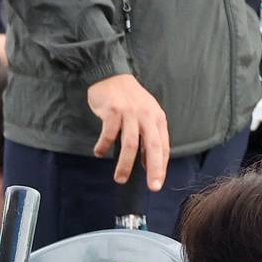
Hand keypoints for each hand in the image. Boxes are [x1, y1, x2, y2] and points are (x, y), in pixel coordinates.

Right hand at [85, 73, 168, 190]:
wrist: (111, 75)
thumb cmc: (129, 100)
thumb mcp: (145, 114)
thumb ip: (148, 136)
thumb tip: (147, 163)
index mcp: (157, 118)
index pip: (162, 146)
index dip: (161, 166)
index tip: (157, 183)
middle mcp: (146, 115)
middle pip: (152, 146)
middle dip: (153, 169)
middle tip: (152, 186)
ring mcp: (130, 112)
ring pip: (130, 144)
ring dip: (125, 164)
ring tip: (120, 178)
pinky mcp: (113, 110)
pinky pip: (109, 134)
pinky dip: (103, 146)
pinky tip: (99, 152)